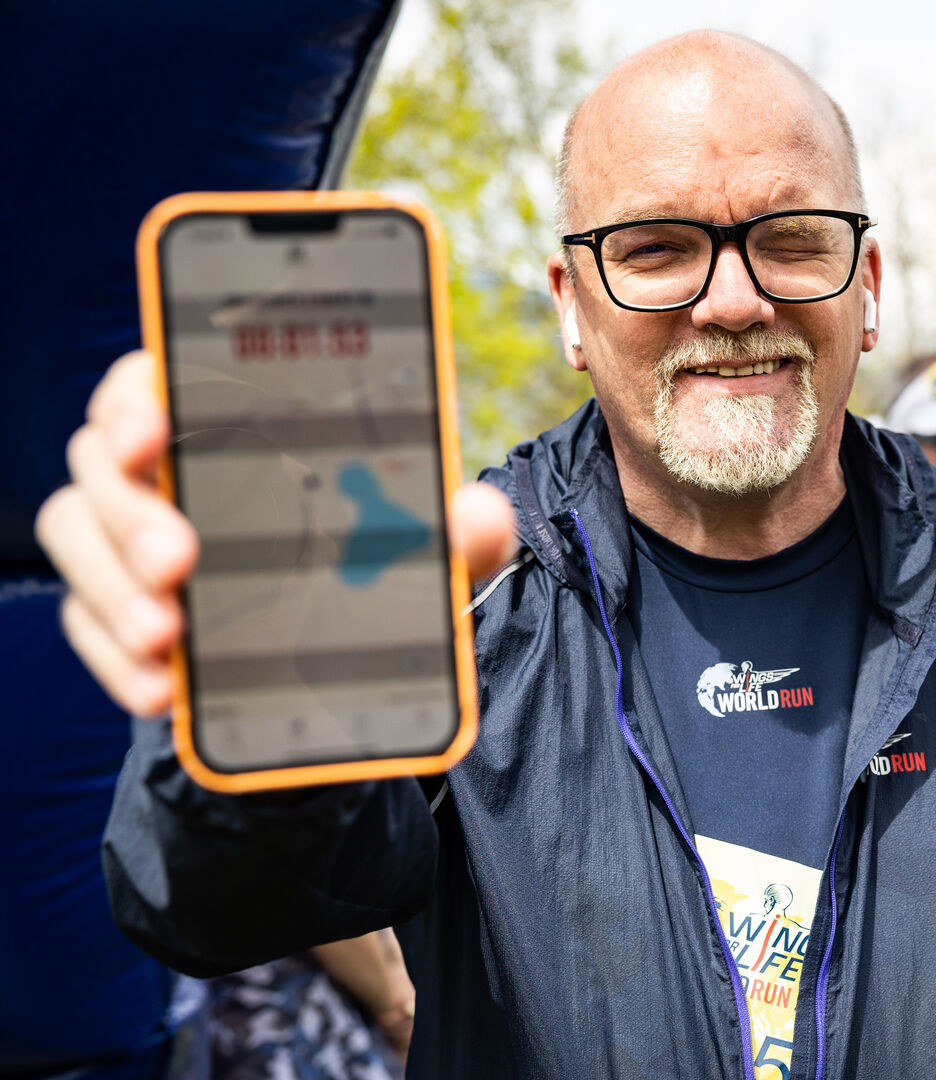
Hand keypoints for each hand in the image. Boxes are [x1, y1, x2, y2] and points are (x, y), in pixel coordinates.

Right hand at [35, 350, 517, 717]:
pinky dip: (115, 660)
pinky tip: (159, 689)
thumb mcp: (427, 548)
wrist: (343, 657)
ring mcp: (127, 541)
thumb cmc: (374, 565)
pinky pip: (87, 625)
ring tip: (167, 637)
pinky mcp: (115, 611)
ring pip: (79, 539)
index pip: (158, 380)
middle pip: (102, 463)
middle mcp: (164, 470)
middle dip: (131, 511)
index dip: (138, 394)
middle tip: (178, 562)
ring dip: (113, 589)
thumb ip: (458, 529)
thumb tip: (481, 516)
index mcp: (232, 424)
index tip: (153, 427)